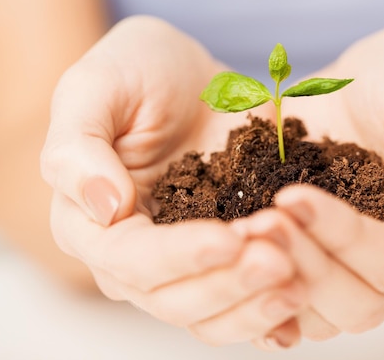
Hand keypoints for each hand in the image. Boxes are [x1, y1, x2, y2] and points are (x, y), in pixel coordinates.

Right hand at [40, 16, 304, 345]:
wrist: (187, 75)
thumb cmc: (134, 71)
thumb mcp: (95, 87)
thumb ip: (79, 147)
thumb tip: (104, 209)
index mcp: (91, 225)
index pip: (130, 260)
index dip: (179, 256)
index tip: (230, 237)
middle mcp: (134, 259)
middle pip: (175, 299)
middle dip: (228, 284)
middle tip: (280, 261)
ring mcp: (185, 262)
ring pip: (213, 312)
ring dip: (255, 304)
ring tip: (301, 280)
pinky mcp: (226, 257)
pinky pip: (245, 300)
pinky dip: (273, 311)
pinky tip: (304, 302)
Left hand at [242, 24, 383, 342]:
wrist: (369, 80)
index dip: (345, 236)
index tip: (292, 196)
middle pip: (361, 302)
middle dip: (305, 264)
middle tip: (257, 222)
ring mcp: (362, 271)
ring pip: (324, 313)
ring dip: (278, 282)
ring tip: (239, 235)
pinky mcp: (324, 261)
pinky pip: (295, 299)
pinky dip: (263, 291)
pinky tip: (232, 266)